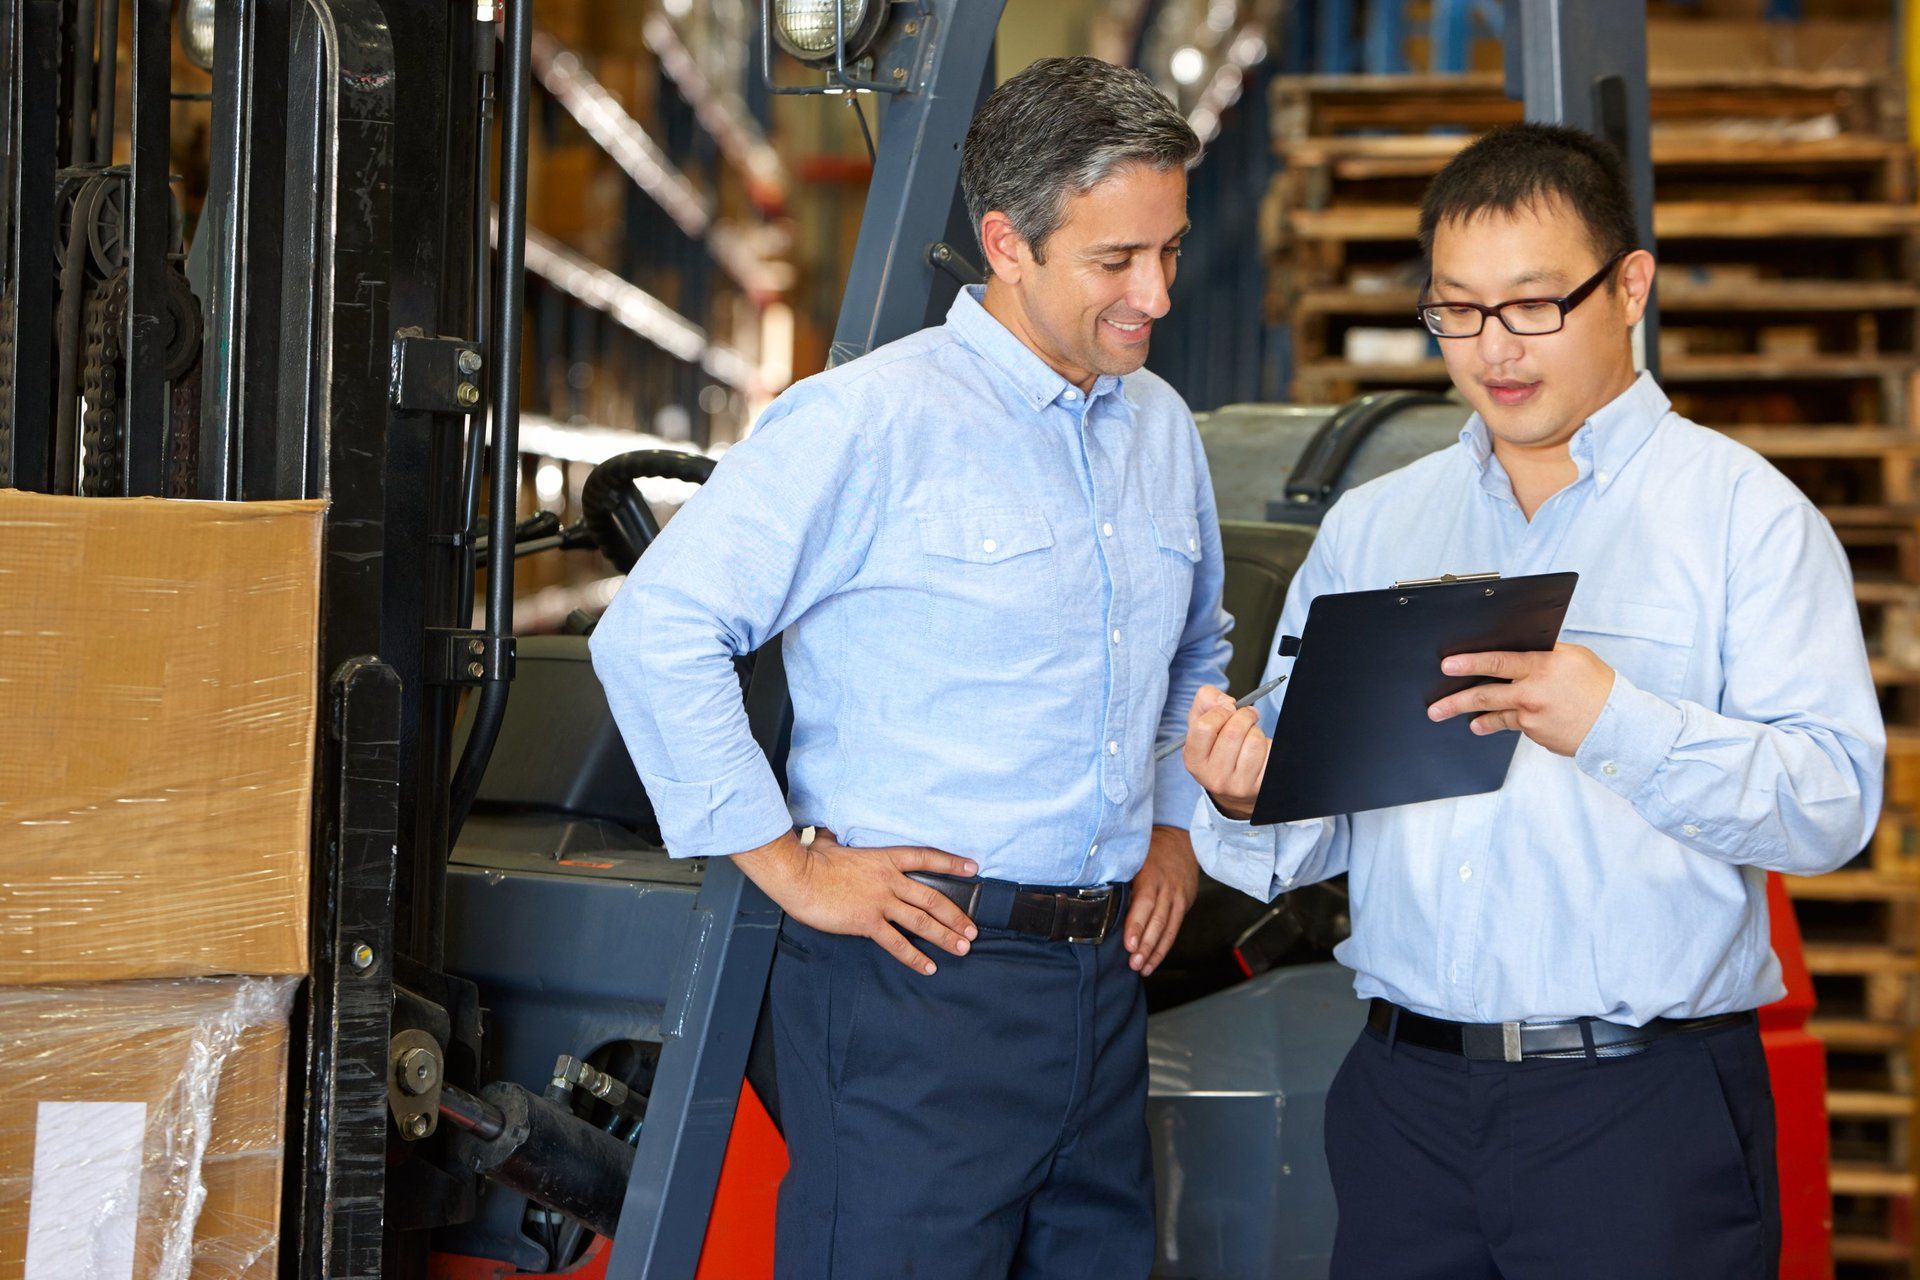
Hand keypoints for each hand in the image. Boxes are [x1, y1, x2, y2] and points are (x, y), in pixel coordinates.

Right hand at [735, 829, 979, 974]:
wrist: (798, 876)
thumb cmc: (811, 859)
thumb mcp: (831, 841)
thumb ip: (838, 838)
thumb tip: (827, 831)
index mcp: (884, 858)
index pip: (927, 858)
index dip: (952, 863)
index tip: (973, 868)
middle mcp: (889, 880)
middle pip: (933, 898)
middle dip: (957, 916)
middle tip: (972, 930)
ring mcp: (880, 902)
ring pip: (922, 922)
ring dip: (945, 936)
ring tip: (962, 948)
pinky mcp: (867, 921)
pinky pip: (896, 943)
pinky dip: (915, 957)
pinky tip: (929, 967)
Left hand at [1125, 826, 1198, 975]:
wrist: (1182, 840)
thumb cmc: (1151, 850)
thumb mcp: (1134, 857)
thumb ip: (1121, 877)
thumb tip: (1097, 899)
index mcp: (1151, 875)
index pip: (1144, 903)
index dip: (1136, 925)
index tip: (1128, 944)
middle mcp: (1166, 889)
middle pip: (1157, 921)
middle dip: (1145, 945)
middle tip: (1133, 963)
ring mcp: (1177, 898)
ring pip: (1167, 929)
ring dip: (1154, 951)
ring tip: (1141, 968)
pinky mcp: (1184, 906)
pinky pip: (1174, 930)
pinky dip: (1163, 948)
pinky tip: (1152, 962)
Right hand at [1183, 684, 1270, 819]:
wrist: (1232, 786)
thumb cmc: (1216, 746)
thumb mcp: (1200, 722)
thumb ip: (1206, 699)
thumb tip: (1227, 702)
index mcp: (1193, 761)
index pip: (1204, 727)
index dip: (1219, 711)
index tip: (1227, 710)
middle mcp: (1213, 777)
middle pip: (1234, 731)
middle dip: (1244, 715)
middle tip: (1246, 716)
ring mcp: (1237, 785)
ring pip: (1255, 741)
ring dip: (1256, 730)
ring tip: (1250, 735)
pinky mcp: (1260, 786)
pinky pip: (1270, 752)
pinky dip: (1268, 744)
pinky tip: (1259, 751)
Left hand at [1426, 643, 1614, 756]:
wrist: (1618, 724)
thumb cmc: (1598, 686)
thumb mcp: (1573, 657)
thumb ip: (1543, 653)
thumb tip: (1517, 649)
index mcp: (1543, 665)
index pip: (1498, 661)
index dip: (1470, 662)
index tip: (1447, 665)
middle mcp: (1534, 691)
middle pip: (1486, 693)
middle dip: (1455, 700)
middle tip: (1434, 706)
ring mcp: (1533, 716)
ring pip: (1493, 714)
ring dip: (1470, 716)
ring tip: (1449, 716)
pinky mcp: (1536, 735)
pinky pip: (1512, 726)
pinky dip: (1496, 723)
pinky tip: (1483, 724)